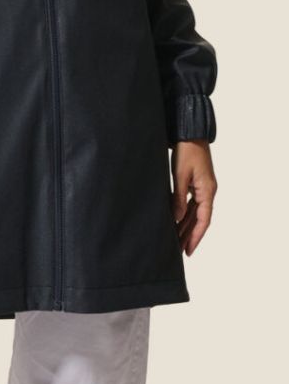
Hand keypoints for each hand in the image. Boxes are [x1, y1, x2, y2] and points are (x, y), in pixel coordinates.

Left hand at [170, 139, 217, 255]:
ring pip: (195, 211)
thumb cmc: (186, 150)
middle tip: (179, 251)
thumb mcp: (180, 175)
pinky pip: (191, 202)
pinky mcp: (196, 181)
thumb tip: (176, 219)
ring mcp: (202, 186)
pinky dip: (184, 212)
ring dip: (186, 225)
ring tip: (176, 239)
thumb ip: (179, 197)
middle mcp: (207, 190)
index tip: (189, 250)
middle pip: (199, 218)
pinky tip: (176, 220)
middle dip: (189, 234)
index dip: (196, 236)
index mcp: (207, 190)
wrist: (189, 132)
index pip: (204, 220)